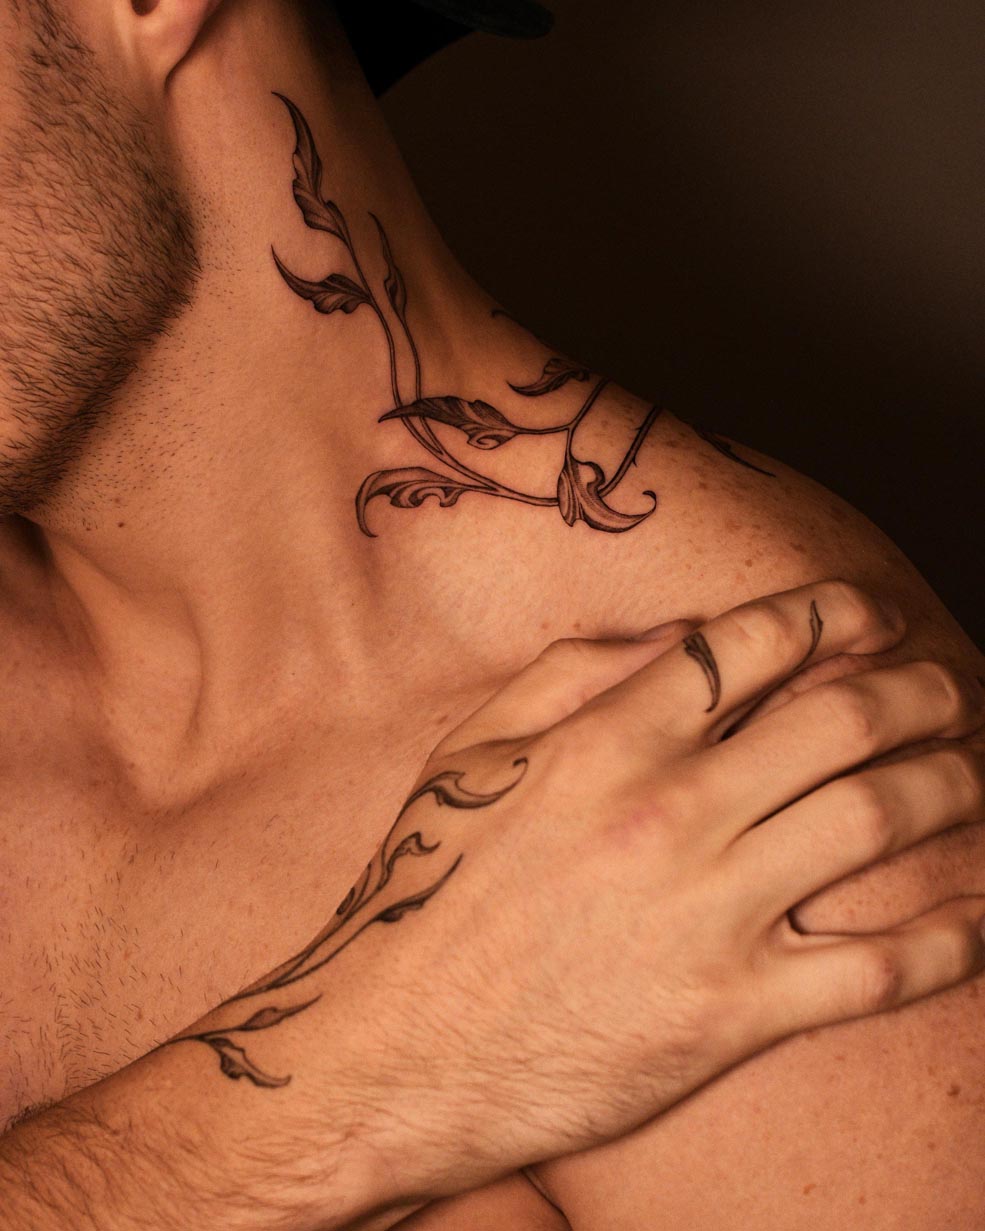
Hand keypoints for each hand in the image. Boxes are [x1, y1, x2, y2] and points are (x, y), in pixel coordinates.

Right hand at [330, 580, 984, 1204]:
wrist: (400, 1047)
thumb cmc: (434, 888)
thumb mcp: (471, 753)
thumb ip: (567, 673)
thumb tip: (673, 634)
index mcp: (609, 740)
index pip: (752, 645)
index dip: (831, 613)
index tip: (871, 615)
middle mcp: (673, 812)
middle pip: (841, 721)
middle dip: (918, 689)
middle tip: (949, 687)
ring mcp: (711, 913)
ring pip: (878, 820)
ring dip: (954, 783)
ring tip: (976, 767)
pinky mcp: (734, 1011)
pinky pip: (876, 967)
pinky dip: (952, 938)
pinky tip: (983, 912)